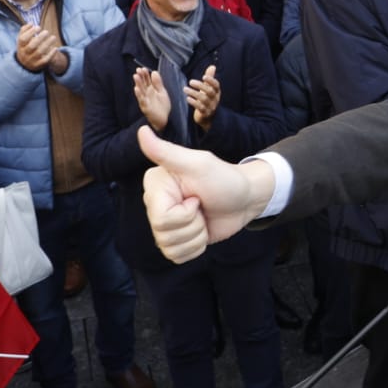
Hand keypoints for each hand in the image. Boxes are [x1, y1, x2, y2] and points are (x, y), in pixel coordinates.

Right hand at [15, 23, 61, 71]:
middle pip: (32, 46)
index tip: (38, 27)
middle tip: (46, 32)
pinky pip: (45, 60)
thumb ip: (25, 30)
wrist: (25, 63)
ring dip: (47, 44)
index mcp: (20, 46)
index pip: (23, 39)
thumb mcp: (22, 39)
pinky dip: (51, 54)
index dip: (30, 32)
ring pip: (39, 52)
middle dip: (40, 38)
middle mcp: (24, 53)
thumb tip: (31, 23)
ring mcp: (31, 60)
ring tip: (53, 37)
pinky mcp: (38, 65)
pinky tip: (55, 48)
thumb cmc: (25, 46)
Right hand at [133, 67, 171, 131]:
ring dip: (138, 83)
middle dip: (140, 77)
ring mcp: (145, 100)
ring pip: (141, 91)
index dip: (145, 74)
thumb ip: (158, 83)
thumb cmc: (162, 106)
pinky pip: (142, 100)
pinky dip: (139, 94)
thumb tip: (154, 72)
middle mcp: (147, 94)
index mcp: (151, 90)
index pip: (147, 80)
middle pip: (143, 84)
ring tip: (136, 76)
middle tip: (138, 70)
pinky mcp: (146, 107)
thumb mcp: (162, 92)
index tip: (143, 68)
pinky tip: (137, 89)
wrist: (165, 119)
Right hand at [139, 125, 275, 261]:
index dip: (185, 214)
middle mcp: (155, 204)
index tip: (196, 197)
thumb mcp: (198, 164)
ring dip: (196, 237)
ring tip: (204, 217)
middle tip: (202, 207)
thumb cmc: (224, 178)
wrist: (245, 199)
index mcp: (155, 185)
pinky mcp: (177, 240)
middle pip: (164, 234)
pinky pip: (177, 257)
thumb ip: (166, 152)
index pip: (160, 218)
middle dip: (193, 225)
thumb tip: (142, 131)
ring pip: (170, 248)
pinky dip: (195, 248)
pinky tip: (203, 231)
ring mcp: (165, 224)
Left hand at [185, 64, 220, 130]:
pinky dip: (194, 102)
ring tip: (185, 89)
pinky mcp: (205, 113)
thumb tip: (212, 66)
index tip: (204, 77)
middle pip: (209, 91)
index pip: (216, 85)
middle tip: (190, 81)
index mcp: (217, 92)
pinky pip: (200, 108)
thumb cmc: (208, 100)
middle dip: (200, 86)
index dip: (211, 81)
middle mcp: (215, 99)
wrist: (208, 118)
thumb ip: (210, 78)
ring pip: (203, 99)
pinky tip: (187, 98)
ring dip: (194, 93)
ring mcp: (211, 107)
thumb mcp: (209, 89)